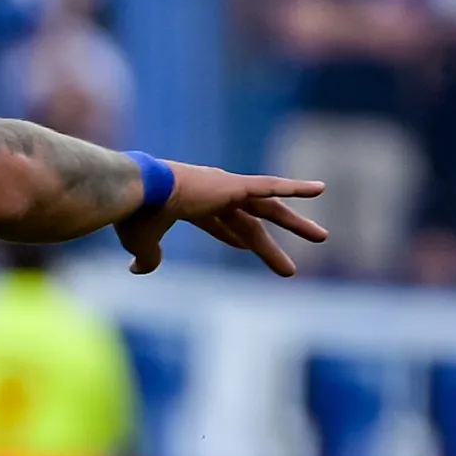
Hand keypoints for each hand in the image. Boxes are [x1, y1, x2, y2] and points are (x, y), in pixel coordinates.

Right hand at [119, 164, 329, 276]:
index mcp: (191, 204)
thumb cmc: (134, 216)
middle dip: (272, 238)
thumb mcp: (141, 242)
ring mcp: (226, 188)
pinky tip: (319, 189)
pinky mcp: (235, 186)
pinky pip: (271, 187)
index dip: (234, 237)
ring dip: (295, 224)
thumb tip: (138, 269)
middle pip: (252, 219)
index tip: (247, 247)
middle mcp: (213, 193)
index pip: (220, 222)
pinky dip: (294, 188)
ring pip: (269, 209)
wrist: (136, 193)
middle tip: (288, 249)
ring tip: (321, 238)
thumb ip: (147, 257)